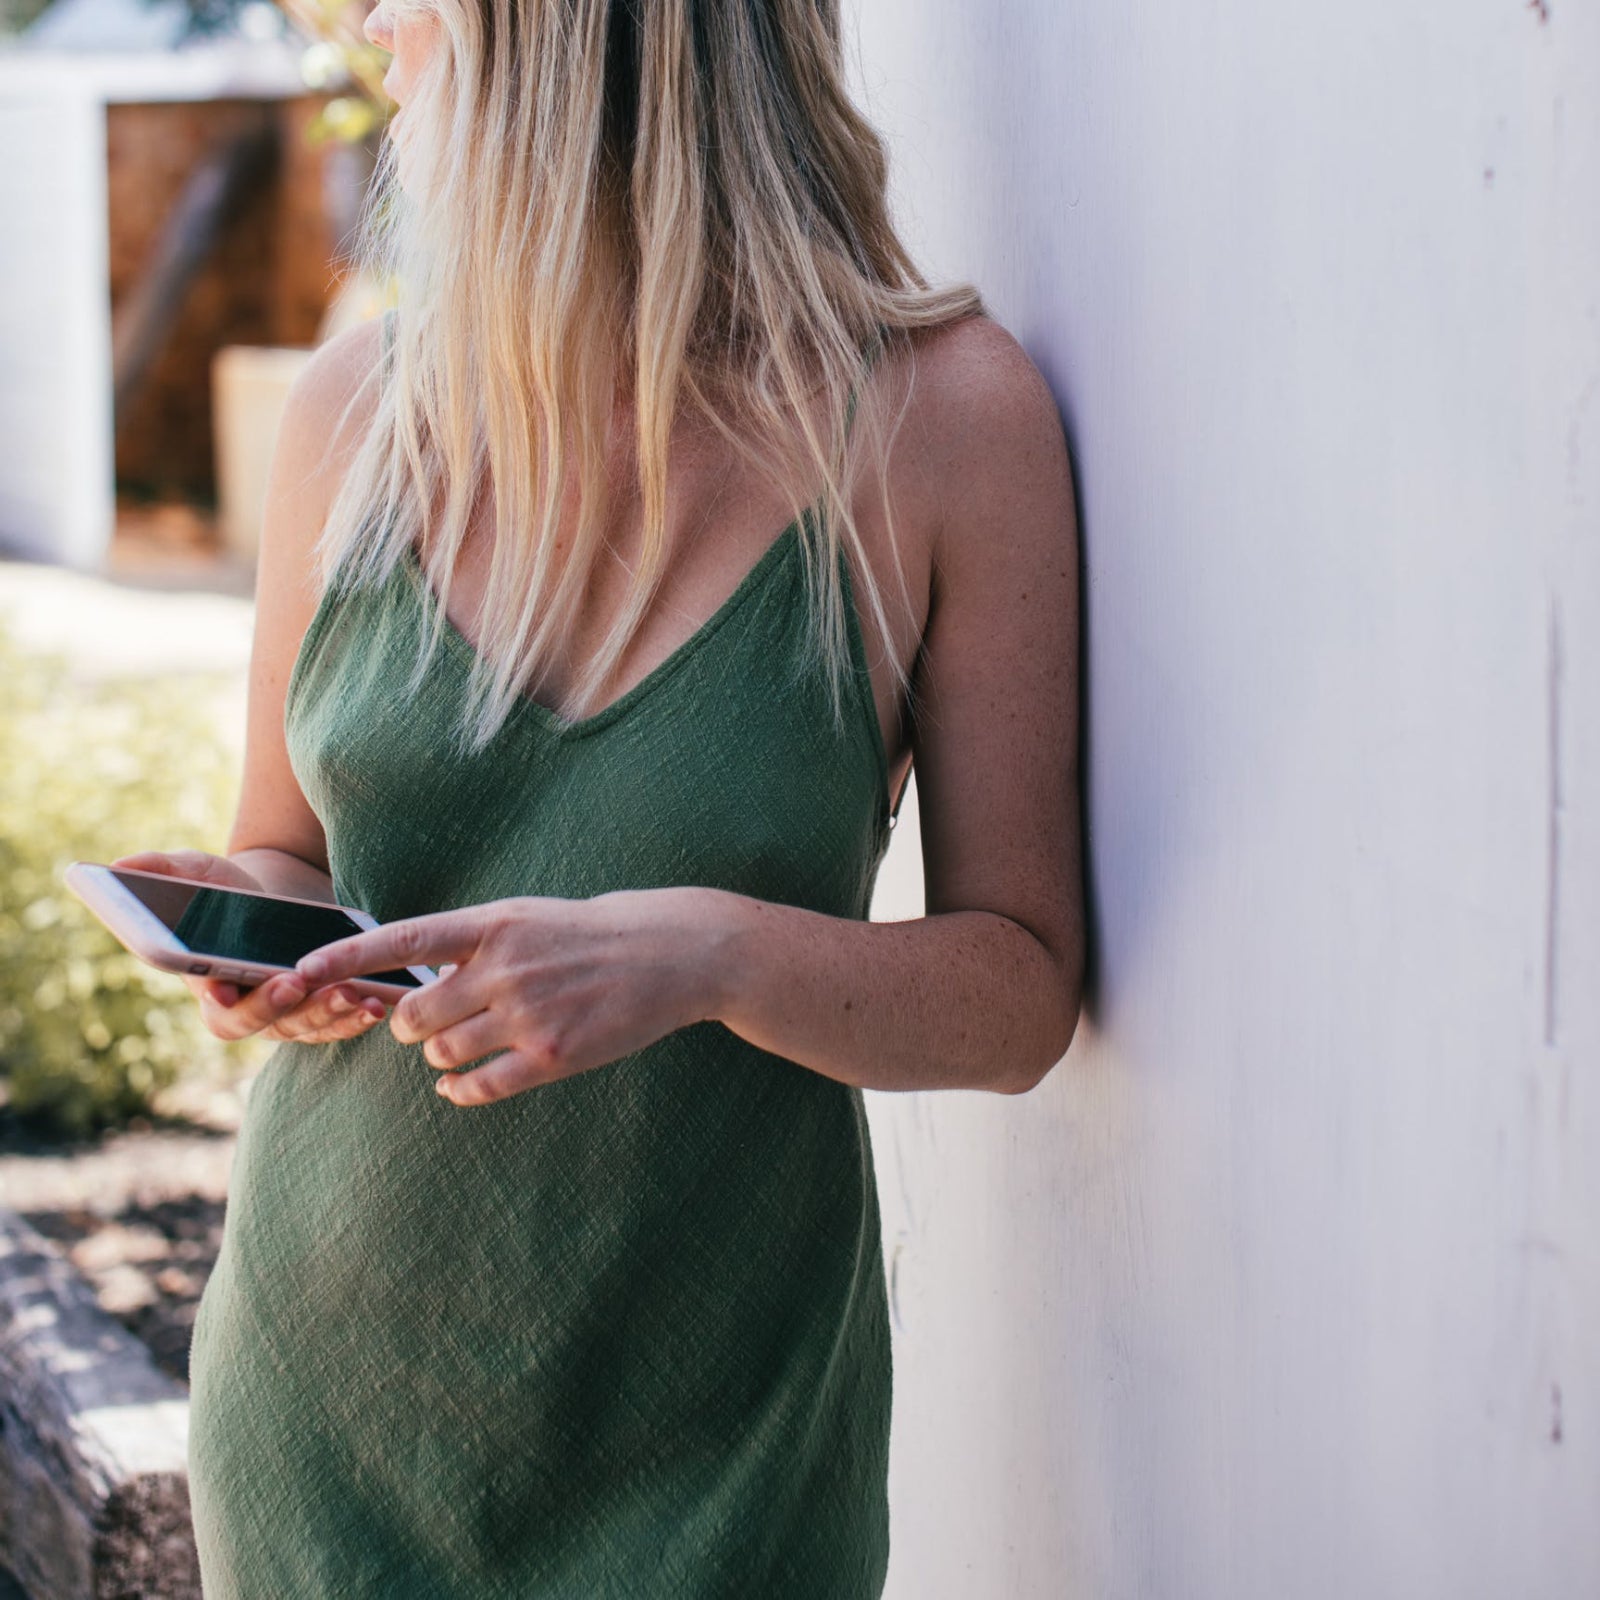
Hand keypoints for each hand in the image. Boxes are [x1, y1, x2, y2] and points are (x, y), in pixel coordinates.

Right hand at [110, 849, 388, 1043]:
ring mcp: (286, 1015)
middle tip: (295, 981)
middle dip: (278, 1005)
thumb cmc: (227, 889)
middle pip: (260, 1023)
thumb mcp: (198, 873)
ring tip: (354, 993)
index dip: (221, 1002)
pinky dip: (355, 1018)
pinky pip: (338, 1025)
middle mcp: (246, 1008)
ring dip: (328, 1014)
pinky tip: (377, 1003)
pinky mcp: (321, 1012)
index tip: (222, 990)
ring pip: (305, 1027)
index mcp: (210, 984)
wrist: (275, 899)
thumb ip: (164, 870)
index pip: (213, 1007)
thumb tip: (120, 865)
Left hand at [293, 889, 736, 1105]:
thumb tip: (415, 974)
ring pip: (441, 1053)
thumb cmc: (594, 932)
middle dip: (409, 1024)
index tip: (300, 971)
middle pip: (414, 1013)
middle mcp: (506, 968)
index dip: (346, 957)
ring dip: (440, 1055)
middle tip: (426, 1023)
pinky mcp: (554, 1057)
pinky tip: (459, 1084)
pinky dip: (458, 1090)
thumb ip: (474, 942)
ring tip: (465, 1042)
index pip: (403, 938)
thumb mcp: (530, 916)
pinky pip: (479, 1086)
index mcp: (495, 923)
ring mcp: (530, 1014)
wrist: (673, 953)